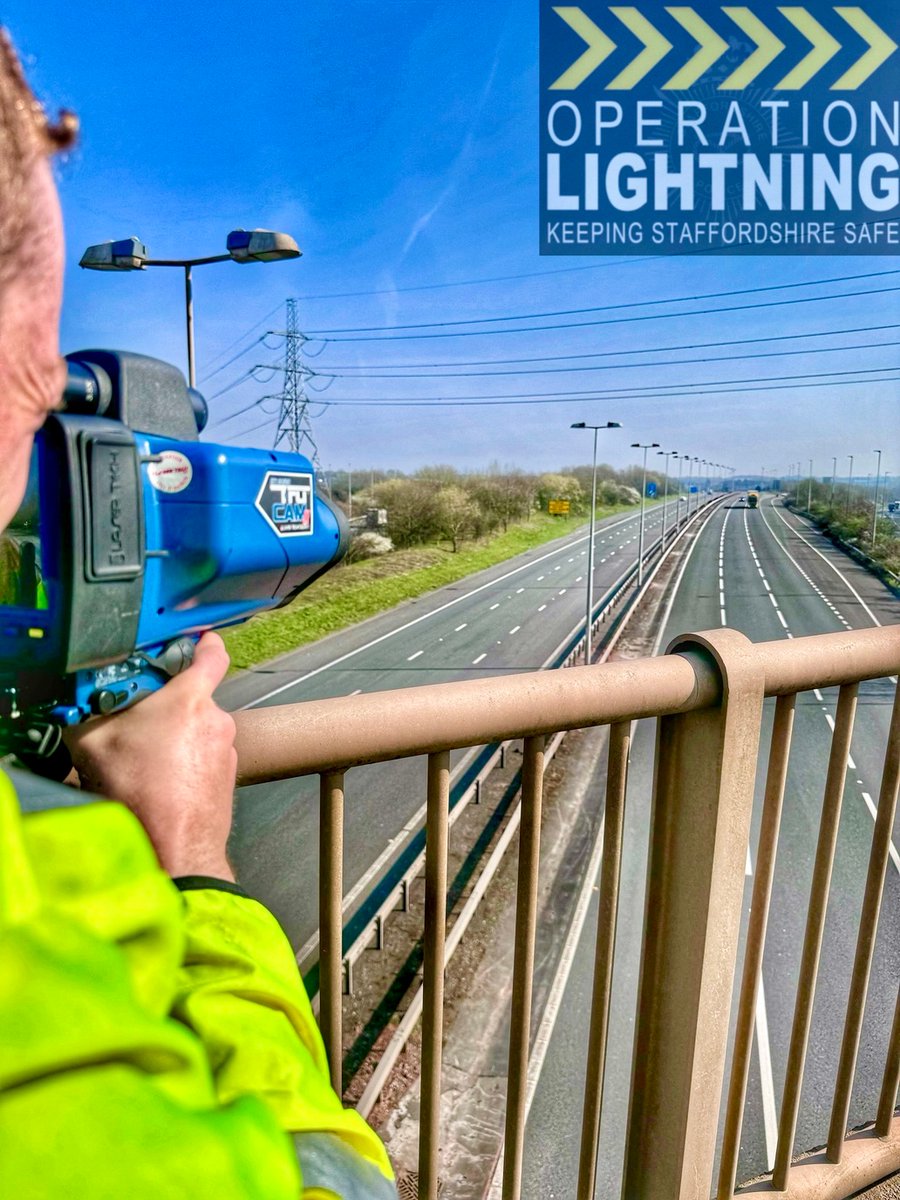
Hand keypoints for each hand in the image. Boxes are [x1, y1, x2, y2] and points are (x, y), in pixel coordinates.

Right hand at [65, 632, 237, 880]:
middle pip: (194, 699)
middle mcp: (217, 720)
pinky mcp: (228, 780)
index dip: (204, 644)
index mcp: (190, 699)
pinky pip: (204, 761)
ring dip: (176, 740)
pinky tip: (161, 785)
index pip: (211, 655)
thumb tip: (83, 711)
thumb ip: (91, 716)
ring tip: (145, 764)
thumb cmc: (139, 790)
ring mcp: (227, 752)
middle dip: (168, 707)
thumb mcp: (93, 744)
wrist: (175, 849)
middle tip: (137, 723)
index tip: (196, 640)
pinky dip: (185, 766)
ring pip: (198, 733)